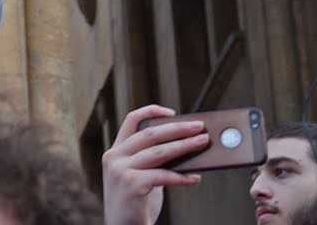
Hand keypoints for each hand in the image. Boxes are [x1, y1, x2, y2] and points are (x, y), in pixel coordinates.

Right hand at [101, 105, 205, 224]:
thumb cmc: (135, 205)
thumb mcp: (140, 178)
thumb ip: (153, 162)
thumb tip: (184, 149)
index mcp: (115, 152)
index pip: (131, 121)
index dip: (151, 112)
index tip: (172, 112)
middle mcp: (114, 157)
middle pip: (150, 134)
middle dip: (178, 128)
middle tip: (199, 127)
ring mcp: (121, 170)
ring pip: (158, 152)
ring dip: (184, 146)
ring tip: (202, 143)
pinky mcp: (131, 185)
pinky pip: (163, 176)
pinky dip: (182, 176)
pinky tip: (195, 178)